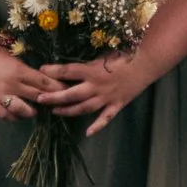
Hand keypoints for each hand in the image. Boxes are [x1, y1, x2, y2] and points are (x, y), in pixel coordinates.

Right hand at [0, 47, 61, 120]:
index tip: (67, 91)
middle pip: (36, 96)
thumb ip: (29, 72)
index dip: (57, 88)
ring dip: (32, 111)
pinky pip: (6, 115)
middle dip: (49, 101)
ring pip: (22, 110)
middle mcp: (11, 85)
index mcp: (19, 71)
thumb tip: (47, 81)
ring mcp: (1, 96)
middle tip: (59, 103)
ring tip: (36, 110)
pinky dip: (15, 116)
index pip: (43, 83)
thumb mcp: (16, 60)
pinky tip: (19, 114)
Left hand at [35, 53, 158, 135]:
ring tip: (55, 111)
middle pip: (71, 94)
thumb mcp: (104, 54)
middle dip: (55, 97)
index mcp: (93, 70)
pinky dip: (97, 126)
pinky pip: (105, 118)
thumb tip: (73, 62)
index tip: (41, 70)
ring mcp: (106, 97)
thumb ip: (89, 61)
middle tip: (40, 99)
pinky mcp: (116, 105)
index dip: (54, 71)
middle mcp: (97, 86)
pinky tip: (88, 133)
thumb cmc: (125, 54)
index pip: (68, 71)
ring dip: (69, 111)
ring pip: (84, 108)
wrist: (146, 64)